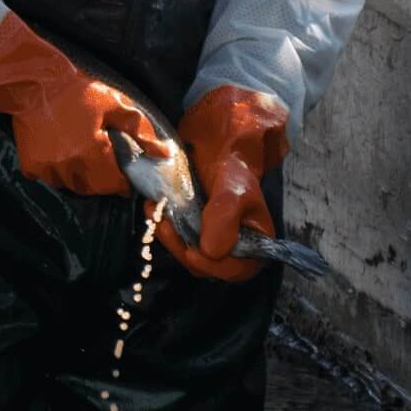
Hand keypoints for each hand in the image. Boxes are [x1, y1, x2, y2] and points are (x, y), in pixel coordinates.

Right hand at [0, 14, 163, 196]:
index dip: (122, 183)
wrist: (34, 82)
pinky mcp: (31, 164)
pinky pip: (48, 179)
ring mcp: (48, 167)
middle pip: (93, 188)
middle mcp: (69, 165)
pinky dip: (56, 173)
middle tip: (105, 165)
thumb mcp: (114, 104)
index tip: (124, 177)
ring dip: (80, 178)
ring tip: (84, 161)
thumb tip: (165, 154)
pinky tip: (60, 157)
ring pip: (71, 185)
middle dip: (103, 181)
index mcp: (93, 152)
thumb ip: (141, 131)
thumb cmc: (77, 91)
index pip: (114, 184)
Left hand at [154, 85, 287, 281]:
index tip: (191, 249)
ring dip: (168, 236)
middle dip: (182, 248)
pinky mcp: (194, 227)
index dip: (213, 265)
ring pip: (188, 253)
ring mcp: (214, 237)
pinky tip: (152, 208)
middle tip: (162, 223)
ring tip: (153, 211)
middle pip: (207, 266)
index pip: (235, 270)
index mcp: (258, 241)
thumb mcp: (234, 185)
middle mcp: (237, 245)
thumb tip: (211, 251)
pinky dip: (164, 227)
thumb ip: (225, 216)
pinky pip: (177, 237)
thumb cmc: (234, 162)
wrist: (218, 140)